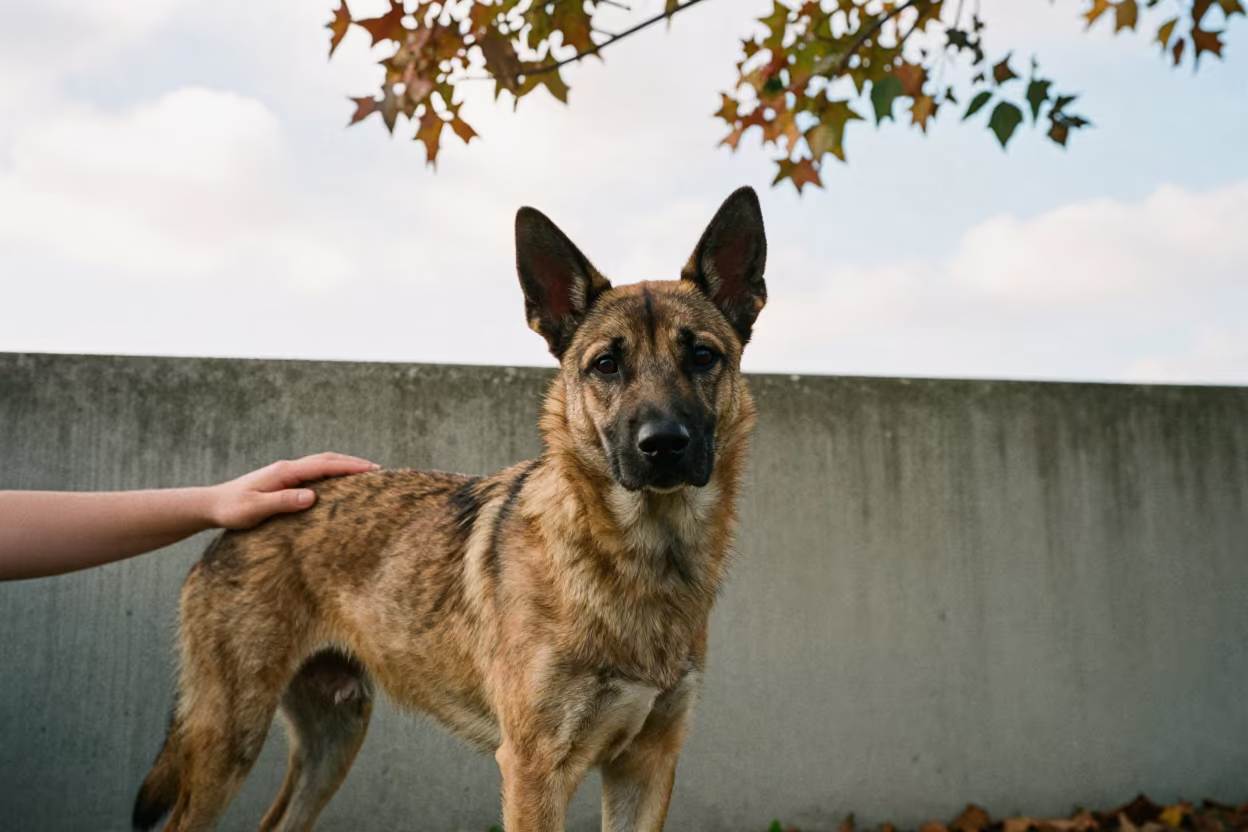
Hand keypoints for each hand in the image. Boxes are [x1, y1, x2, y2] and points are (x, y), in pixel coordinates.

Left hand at [207, 452, 379, 529]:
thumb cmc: (232, 509)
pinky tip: (339, 483)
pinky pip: (314, 473)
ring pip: (321, 464)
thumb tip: (313, 497)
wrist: (212, 505)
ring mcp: (286, 472)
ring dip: (344, 465)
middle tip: (378, 470)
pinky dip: (332, 473)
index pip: (324, 465)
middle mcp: (288, 468)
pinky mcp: (284, 480)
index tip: (372, 470)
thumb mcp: (256, 509)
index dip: (350, 467)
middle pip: (327, 459)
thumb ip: (284, 502)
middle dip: (353, 463)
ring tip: (366, 474)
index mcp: (285, 471)